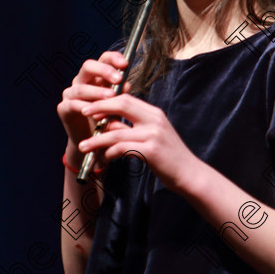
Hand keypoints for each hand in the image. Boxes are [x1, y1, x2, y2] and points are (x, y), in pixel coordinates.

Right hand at [56, 51, 130, 155]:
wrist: (92, 142)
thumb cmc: (106, 119)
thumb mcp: (117, 105)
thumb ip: (120, 93)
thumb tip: (126, 84)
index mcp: (96, 76)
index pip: (103, 59)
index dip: (113, 58)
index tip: (125, 64)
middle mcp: (81, 81)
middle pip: (88, 66)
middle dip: (104, 70)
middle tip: (118, 78)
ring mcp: (70, 94)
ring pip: (81, 87)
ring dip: (97, 92)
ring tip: (111, 97)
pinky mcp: (63, 108)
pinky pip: (72, 105)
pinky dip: (84, 107)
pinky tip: (94, 112)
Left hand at [78, 93, 197, 193]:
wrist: (191, 175)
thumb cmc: (169, 158)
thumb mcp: (153, 136)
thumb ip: (134, 127)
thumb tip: (109, 124)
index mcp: (155, 113)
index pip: (126, 98)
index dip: (106, 100)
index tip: (91, 107)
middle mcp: (154, 119)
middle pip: (121, 104)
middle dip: (99, 108)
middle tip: (83, 113)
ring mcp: (154, 134)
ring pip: (116, 131)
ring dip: (97, 139)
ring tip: (83, 146)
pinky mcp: (151, 151)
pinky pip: (122, 148)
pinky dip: (109, 153)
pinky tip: (104, 159)